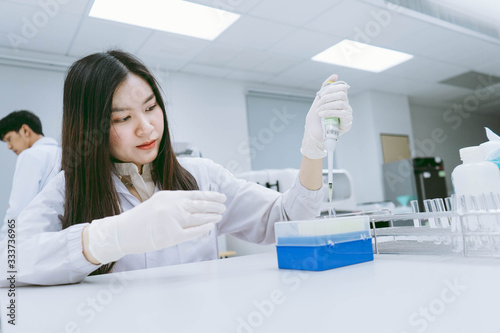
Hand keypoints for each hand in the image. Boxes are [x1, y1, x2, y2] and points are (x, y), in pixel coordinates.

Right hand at [87, 190, 226, 263]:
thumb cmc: (139, 219)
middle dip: (214, 206)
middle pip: (199, 205)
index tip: (221, 196)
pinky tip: (210, 227)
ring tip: (219, 216)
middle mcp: (171, 206)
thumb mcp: (157, 203)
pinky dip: (203, 229)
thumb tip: (194, 204)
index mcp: (168, 196)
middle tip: (224, 206)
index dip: (210, 196)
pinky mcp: (171, 236)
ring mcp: (172, 221)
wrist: (122, 232)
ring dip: (211, 217)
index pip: (195, 194)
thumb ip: (174, 203)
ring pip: (198, 218)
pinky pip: (192, 232)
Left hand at [300, 74, 352, 158]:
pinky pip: (341, 113)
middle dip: (327, 97)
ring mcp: (347, 114)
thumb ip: (325, 89)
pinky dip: (329, 112)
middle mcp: (345, 106)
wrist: (312, 135)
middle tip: (318, 104)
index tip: (321, 94)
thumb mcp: (318, 101)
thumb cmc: (315, 120)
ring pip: (340, 103)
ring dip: (326, 106)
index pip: (342, 88)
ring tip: (318, 112)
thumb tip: (335, 75)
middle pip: (342, 94)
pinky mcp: (347, 123)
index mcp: (340, 100)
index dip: (332, 88)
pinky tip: (322, 115)